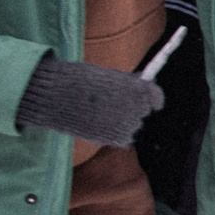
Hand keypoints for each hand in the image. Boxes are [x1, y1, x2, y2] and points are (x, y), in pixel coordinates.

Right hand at [14, 55, 163, 147]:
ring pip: (132, 125)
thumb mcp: (107, 76)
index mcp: (138, 88)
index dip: (150, 98)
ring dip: (121, 122)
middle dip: (131, 109)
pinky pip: (123, 137)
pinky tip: (96, 124)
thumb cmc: (80, 81)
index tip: (145, 100)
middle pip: (142, 112)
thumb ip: (128, 82)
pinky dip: (113, 133)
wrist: (58, 98)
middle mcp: (139, 107)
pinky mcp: (119, 138)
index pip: (155, 97)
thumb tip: (144, 80)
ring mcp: (130, 124)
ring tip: (97, 114)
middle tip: (110, 105)